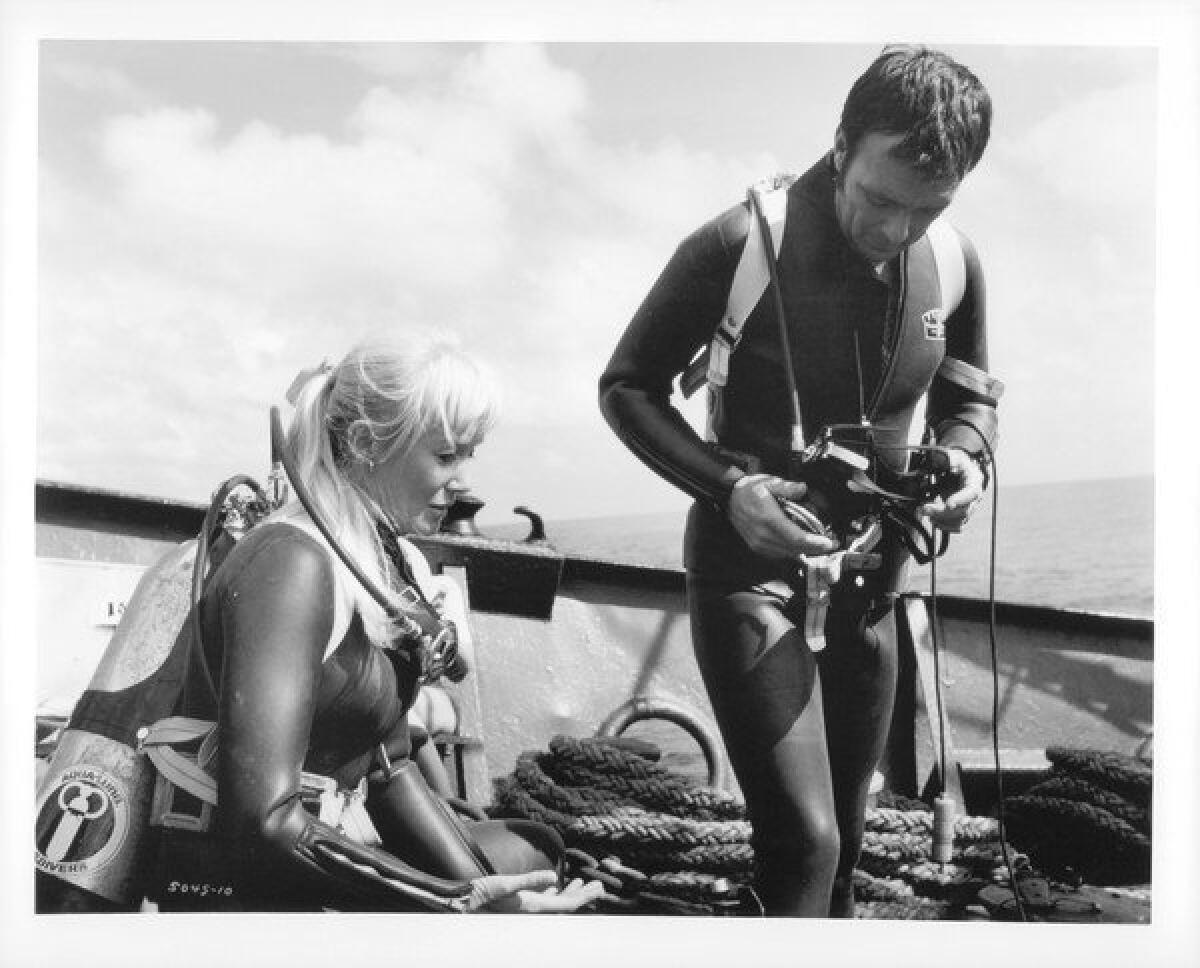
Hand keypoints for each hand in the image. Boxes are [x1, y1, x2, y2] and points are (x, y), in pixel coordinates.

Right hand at [466, 870, 608, 912]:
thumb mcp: (505, 884)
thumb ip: (530, 880)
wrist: (462, 904)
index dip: (584, 897)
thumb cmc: (481, 894)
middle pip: (565, 906)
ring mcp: (526, 909)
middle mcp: (533, 912)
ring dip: (569, 892)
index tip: (599, 888)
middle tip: (599, 886)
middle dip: (582, 896)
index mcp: (533, 908)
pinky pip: (543, 901)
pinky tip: (556, 884)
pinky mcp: (520, 905)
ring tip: (582, 882)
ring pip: (555, 903)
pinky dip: (553, 892)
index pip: (566, 905)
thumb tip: (554, 877)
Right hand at [727, 474, 839, 558]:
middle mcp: (764, 535)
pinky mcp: (757, 547)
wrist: (729, 497)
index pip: (796, 538)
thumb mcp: (769, 482)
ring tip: (819, 545)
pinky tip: (801, 547)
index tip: (828, 542)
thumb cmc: (750, 490)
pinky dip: (792, 552)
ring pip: (788, 554)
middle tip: (830, 544)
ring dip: (805, 552)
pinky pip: (779, 554)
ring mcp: (759, 543)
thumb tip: (803, 488)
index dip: (814, 543)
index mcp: (769, 519)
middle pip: (795, 549)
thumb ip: (787, 487)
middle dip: (815, 549)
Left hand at [918, 449, 984, 532]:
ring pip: (959, 521)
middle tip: (924, 508)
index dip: (961, 500)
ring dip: (941, 520)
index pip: (971, 493)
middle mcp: (974, 498)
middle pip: (963, 510)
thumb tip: (945, 461)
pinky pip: (956, 526)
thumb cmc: (958, 463)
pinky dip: (944, 525)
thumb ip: (950, 459)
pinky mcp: (961, 514)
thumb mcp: (955, 456)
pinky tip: (932, 519)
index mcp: (974, 482)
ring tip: (925, 512)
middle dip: (942, 512)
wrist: (962, 470)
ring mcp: (968, 508)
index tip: (948, 504)